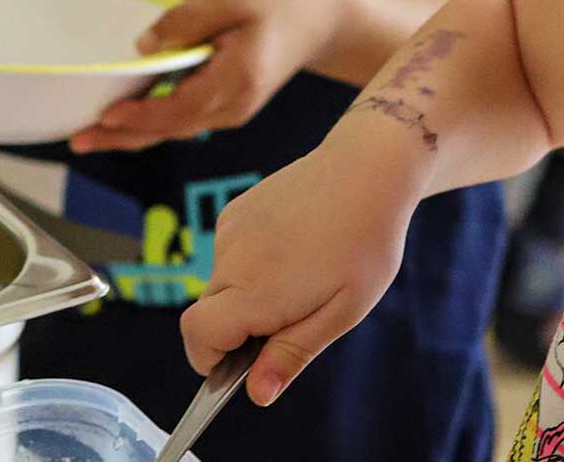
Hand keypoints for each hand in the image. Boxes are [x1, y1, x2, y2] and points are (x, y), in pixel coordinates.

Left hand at [68, 0, 353, 152]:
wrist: (320, 19)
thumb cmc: (278, 1)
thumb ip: (186, 20)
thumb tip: (145, 47)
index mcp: (237, 80)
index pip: (181, 108)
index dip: (141, 115)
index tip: (106, 115)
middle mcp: (234, 105)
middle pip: (170, 129)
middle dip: (122, 136)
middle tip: (78, 141)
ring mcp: (232, 110)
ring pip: (175, 129)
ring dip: (132, 133)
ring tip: (91, 136)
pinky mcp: (228, 106)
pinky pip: (184, 119)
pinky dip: (152, 122)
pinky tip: (124, 120)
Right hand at [180, 145, 414, 404]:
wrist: (367, 169)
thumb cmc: (364, 244)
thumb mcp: (341, 312)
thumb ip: (292, 354)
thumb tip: (256, 394)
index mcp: (256, 291)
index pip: (197, 336)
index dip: (211, 359)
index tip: (243, 363)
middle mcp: (232, 259)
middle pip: (208, 313)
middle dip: (237, 328)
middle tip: (295, 314)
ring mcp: (230, 230)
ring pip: (221, 283)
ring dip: (248, 292)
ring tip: (303, 272)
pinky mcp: (235, 209)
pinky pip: (229, 253)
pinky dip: (251, 262)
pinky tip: (293, 246)